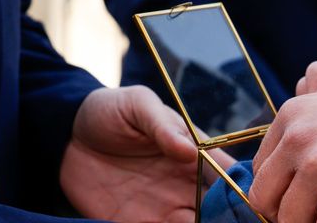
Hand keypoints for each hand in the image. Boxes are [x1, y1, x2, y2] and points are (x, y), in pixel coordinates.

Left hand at [60, 86, 235, 222]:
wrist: (65, 135)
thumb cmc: (110, 110)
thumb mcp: (138, 105)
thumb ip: (162, 126)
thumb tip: (189, 150)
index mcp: (192, 151)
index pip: (228, 173)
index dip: (242, 187)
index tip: (251, 200)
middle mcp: (184, 183)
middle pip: (218, 207)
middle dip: (229, 217)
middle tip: (230, 222)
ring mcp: (161, 207)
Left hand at [249, 78, 316, 222]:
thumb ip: (301, 134)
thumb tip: (281, 180)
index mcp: (293, 113)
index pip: (261, 169)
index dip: (277, 190)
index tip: (295, 198)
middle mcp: (300, 138)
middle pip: (265, 198)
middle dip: (285, 212)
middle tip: (313, 213)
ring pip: (290, 221)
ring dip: (313, 222)